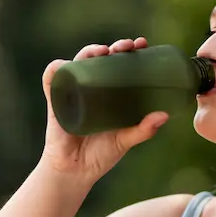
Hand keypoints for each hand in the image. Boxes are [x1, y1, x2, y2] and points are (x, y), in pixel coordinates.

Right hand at [39, 37, 168, 184]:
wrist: (76, 172)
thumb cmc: (101, 155)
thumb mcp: (125, 140)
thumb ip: (143, 130)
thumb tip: (164, 115)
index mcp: (110, 94)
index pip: (120, 65)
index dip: (130, 52)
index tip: (142, 45)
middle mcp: (92, 89)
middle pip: (100, 59)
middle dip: (114, 48)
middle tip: (127, 47)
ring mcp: (73, 92)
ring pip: (78, 63)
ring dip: (88, 52)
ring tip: (102, 52)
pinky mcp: (56, 101)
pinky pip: (51, 80)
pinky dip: (55, 69)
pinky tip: (64, 65)